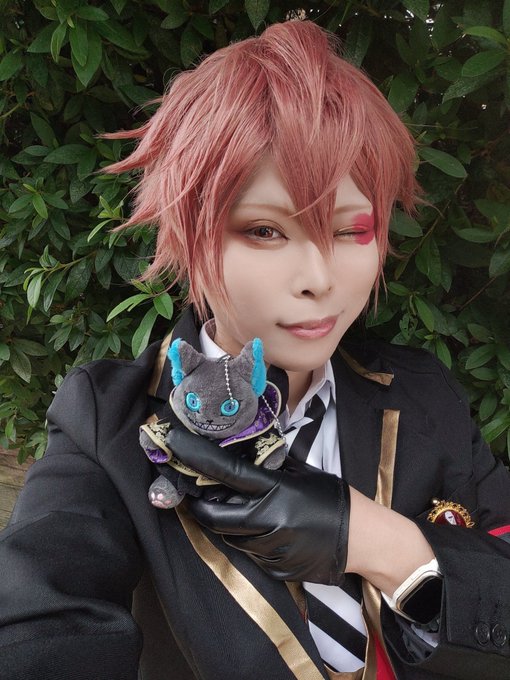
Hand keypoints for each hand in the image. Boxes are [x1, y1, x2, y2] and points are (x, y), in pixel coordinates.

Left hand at [166, 427, 350, 583]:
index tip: (175, 443)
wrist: (362, 538)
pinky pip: (248, 554)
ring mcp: (270, 549)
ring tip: (241, 508)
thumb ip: (269, 467)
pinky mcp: (274, 569)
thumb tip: (238, 454)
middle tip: (198, 492)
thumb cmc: (332, 499)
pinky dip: (247, 540)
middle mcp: (269, 521)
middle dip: (200, 504)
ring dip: (226, 522)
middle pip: (214, 515)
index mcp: (277, 491)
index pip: (226, 472)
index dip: (196, 457)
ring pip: (229, 536)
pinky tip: (264, 530)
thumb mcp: (301, 474)